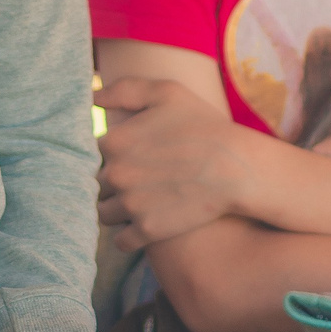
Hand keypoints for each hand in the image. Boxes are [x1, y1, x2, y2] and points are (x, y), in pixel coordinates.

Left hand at [95, 77, 251, 251]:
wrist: (237, 167)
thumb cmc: (205, 125)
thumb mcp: (167, 92)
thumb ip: (125, 90)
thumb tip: (93, 97)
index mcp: (114, 141)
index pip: (95, 153)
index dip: (115, 155)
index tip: (135, 156)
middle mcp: (116, 174)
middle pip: (98, 184)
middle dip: (116, 183)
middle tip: (142, 179)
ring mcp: (130, 205)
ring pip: (105, 213)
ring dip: (118, 210)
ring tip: (142, 202)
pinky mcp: (146, 231)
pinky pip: (121, 241)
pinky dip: (130, 235)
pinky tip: (147, 223)